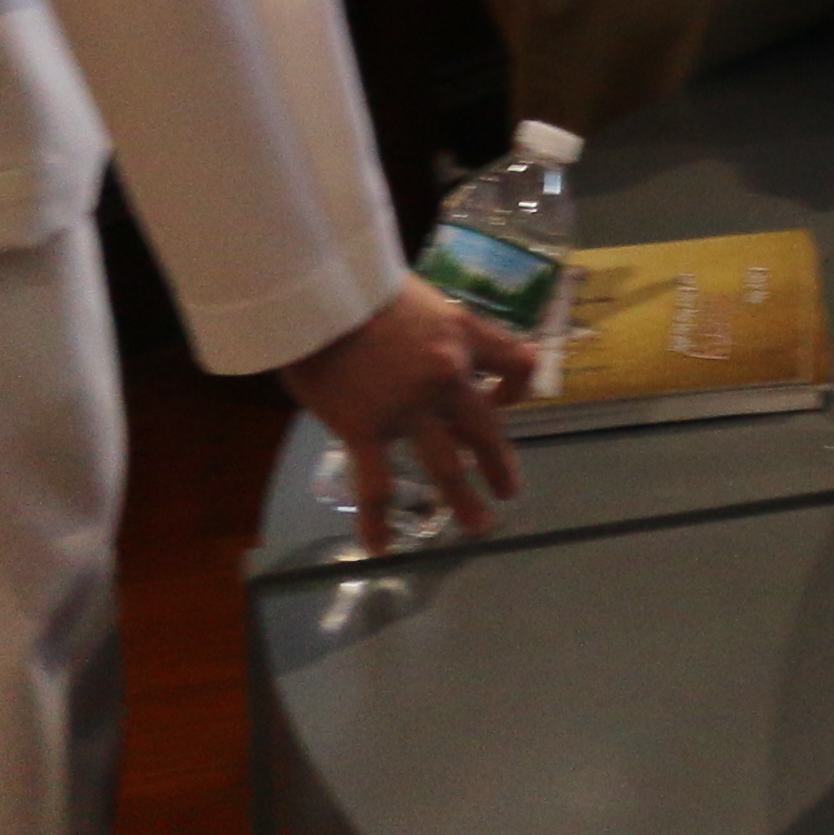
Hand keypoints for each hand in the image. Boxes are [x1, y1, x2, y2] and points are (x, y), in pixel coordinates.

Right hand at [280, 275, 535, 554]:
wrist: (315, 295)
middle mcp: (448, 374)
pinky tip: (381, 548)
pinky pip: (376, 486)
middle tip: (509, 488)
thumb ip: (436, 331)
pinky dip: (377, 522)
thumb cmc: (361, 286)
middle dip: (501, 462)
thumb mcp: (421, 298)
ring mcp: (409, 408)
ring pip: (448, 465)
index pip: (517, 363)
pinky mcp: (366, 431)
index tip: (502, 399)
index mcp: (465, 335)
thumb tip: (433, 351)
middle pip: (487, 426)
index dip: (516, 386)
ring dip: (465, 500)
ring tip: (479, 525)